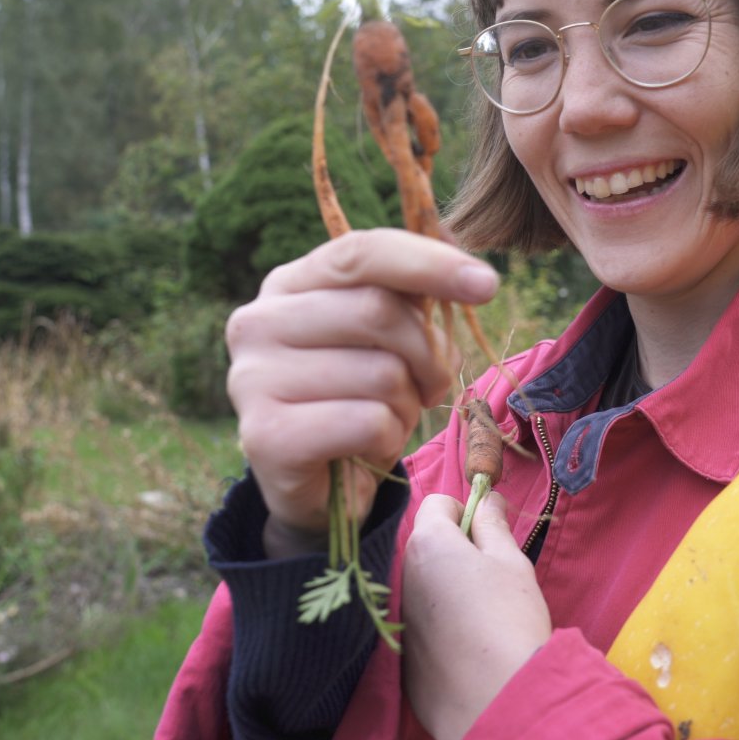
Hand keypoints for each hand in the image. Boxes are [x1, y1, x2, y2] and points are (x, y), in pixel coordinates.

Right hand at [224, 228, 498, 557]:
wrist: (319, 488)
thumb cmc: (359, 398)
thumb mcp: (389, 337)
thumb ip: (416, 294)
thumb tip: (472, 272)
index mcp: (288, 284)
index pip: (362, 252)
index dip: (430, 263)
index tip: (486, 284)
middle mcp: (257, 322)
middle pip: (378, 311)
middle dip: (428, 352)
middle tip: (432, 382)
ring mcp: (252, 378)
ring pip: (381, 372)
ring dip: (408, 402)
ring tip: (390, 416)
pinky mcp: (265, 435)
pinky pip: (369, 422)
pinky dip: (390, 437)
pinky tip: (370, 446)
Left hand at [403, 491, 551, 739]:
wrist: (496, 700)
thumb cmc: (509, 619)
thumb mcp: (511, 562)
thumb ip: (493, 524)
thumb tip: (488, 499)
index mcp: (429, 544)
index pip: (436, 502)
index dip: (465, 510)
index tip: (488, 534)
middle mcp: (402, 576)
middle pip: (427, 545)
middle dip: (456, 550)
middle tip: (492, 576)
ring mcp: (399, 617)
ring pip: (423, 586)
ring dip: (446, 587)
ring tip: (482, 615)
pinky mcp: (402, 655)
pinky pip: (421, 625)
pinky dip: (441, 627)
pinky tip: (468, 647)